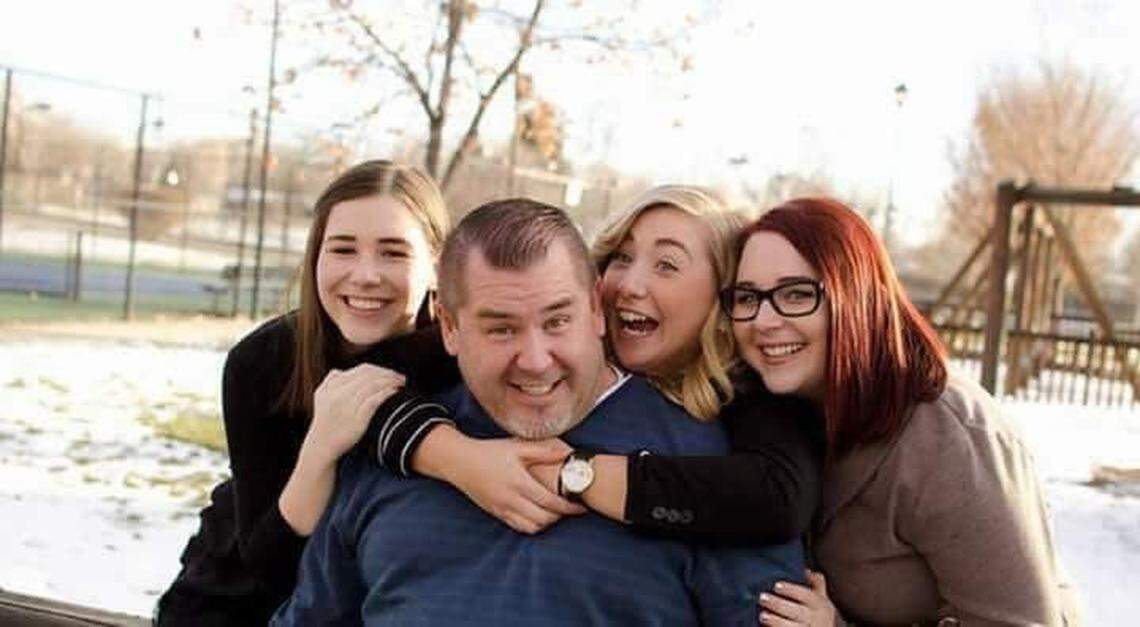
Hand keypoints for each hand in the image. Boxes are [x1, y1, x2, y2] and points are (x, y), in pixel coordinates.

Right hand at [305, 364, 405, 465]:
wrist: (322, 446)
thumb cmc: (326, 421)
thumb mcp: (321, 397)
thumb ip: (331, 380)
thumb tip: (343, 370)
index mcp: (331, 386)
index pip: (361, 370)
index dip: (379, 369)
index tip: (391, 373)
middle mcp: (338, 394)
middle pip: (369, 376)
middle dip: (388, 374)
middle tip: (402, 378)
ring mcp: (347, 407)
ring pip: (373, 386)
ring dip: (390, 382)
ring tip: (402, 383)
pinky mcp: (356, 420)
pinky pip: (374, 401)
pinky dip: (386, 393)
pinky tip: (395, 392)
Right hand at [449, 437, 585, 534]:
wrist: (459, 462)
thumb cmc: (489, 452)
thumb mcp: (516, 446)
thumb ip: (543, 451)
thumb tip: (567, 453)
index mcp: (519, 482)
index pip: (550, 502)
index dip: (569, 507)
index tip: (582, 506)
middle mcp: (511, 500)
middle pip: (544, 519)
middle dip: (561, 516)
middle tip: (571, 508)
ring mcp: (503, 509)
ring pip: (532, 528)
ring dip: (547, 523)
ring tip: (556, 512)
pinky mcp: (497, 514)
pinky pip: (519, 527)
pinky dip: (532, 526)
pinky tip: (539, 515)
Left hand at [758, 570, 836, 625]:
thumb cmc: (820, 616)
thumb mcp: (822, 599)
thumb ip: (816, 584)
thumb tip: (807, 570)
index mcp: (819, 605)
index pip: (805, 595)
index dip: (791, 590)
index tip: (776, 586)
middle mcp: (814, 619)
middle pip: (796, 611)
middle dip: (778, 605)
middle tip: (762, 598)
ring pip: (791, 626)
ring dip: (776, 621)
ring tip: (762, 615)